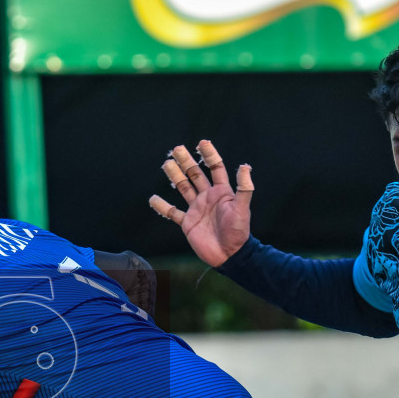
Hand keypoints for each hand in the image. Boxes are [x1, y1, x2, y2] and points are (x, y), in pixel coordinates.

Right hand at [148, 140, 253, 267]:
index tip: (202, 142)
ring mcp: (196, 209)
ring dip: (175, 176)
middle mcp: (208, 197)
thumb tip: (245, 166)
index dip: (209, 155)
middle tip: (176, 149)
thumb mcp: (241, 208)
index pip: (215, 168)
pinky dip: (162, 207)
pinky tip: (153, 199)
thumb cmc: (238, 232)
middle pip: (195, 175)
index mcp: (221, 192)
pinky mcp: (187, 222)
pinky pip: (172, 212)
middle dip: (186, 161)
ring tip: (166, 164)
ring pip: (183, 188)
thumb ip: (243, 188)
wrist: (229, 255)